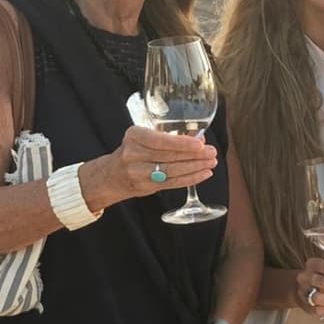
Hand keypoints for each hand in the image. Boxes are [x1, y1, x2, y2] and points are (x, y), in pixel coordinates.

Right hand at [84, 126, 218, 209]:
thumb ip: (170, 137)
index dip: (181, 143)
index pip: (160, 140)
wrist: (110, 174)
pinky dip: (191, 178)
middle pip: (169, 156)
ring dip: (196, 167)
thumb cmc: (133, 151)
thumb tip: (199, 137)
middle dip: (194, 155)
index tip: (200, 144)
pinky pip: (172, 183)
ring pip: (172, 171)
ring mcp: (138, 172)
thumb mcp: (144, 137)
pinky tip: (204, 174)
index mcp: (134, 136)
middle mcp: (133, 154)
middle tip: (212, 152)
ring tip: (211, 162)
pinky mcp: (146, 187)